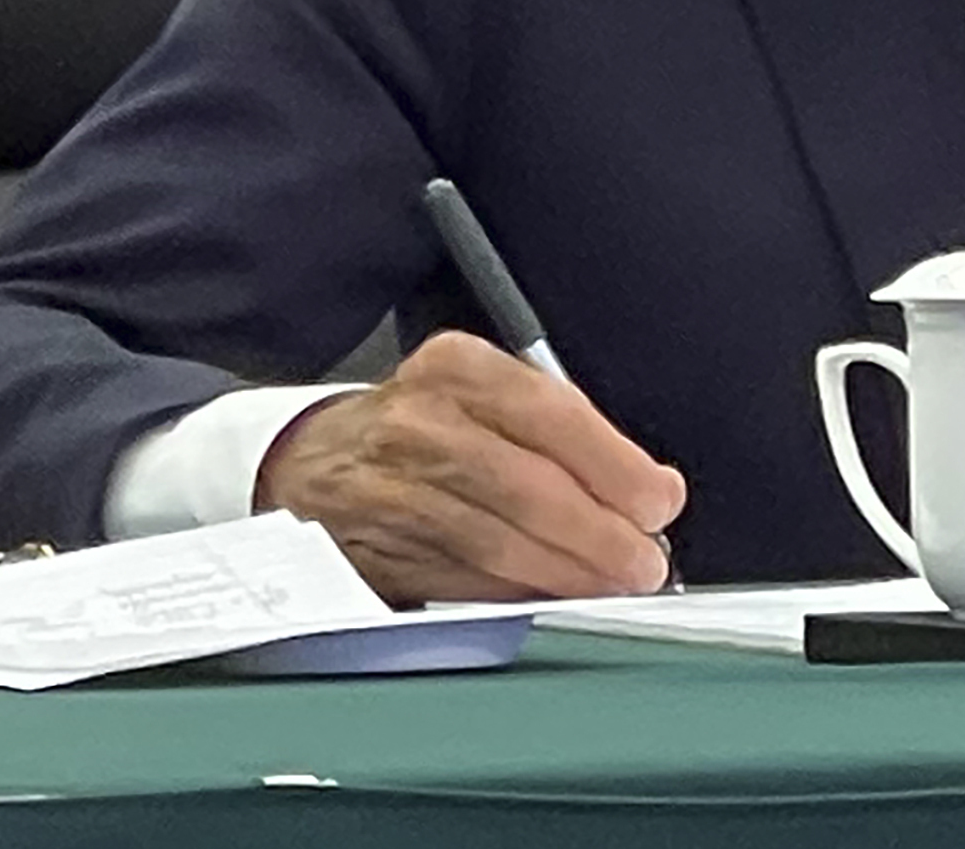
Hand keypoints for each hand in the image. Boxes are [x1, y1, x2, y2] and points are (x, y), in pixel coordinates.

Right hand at [255, 332, 688, 603]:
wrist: (307, 459)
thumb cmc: (417, 428)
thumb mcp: (479, 397)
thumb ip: (557, 434)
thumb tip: (643, 491)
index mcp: (457, 368)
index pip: (549, 413)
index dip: (613, 464)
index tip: (657, 501)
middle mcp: (418, 421)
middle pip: (526, 483)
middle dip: (597, 533)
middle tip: (643, 563)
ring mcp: (388, 488)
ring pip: (495, 538)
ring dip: (564, 572)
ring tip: (607, 584)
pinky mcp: (374, 547)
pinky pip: (459, 576)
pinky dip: (514, 594)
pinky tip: (549, 595)